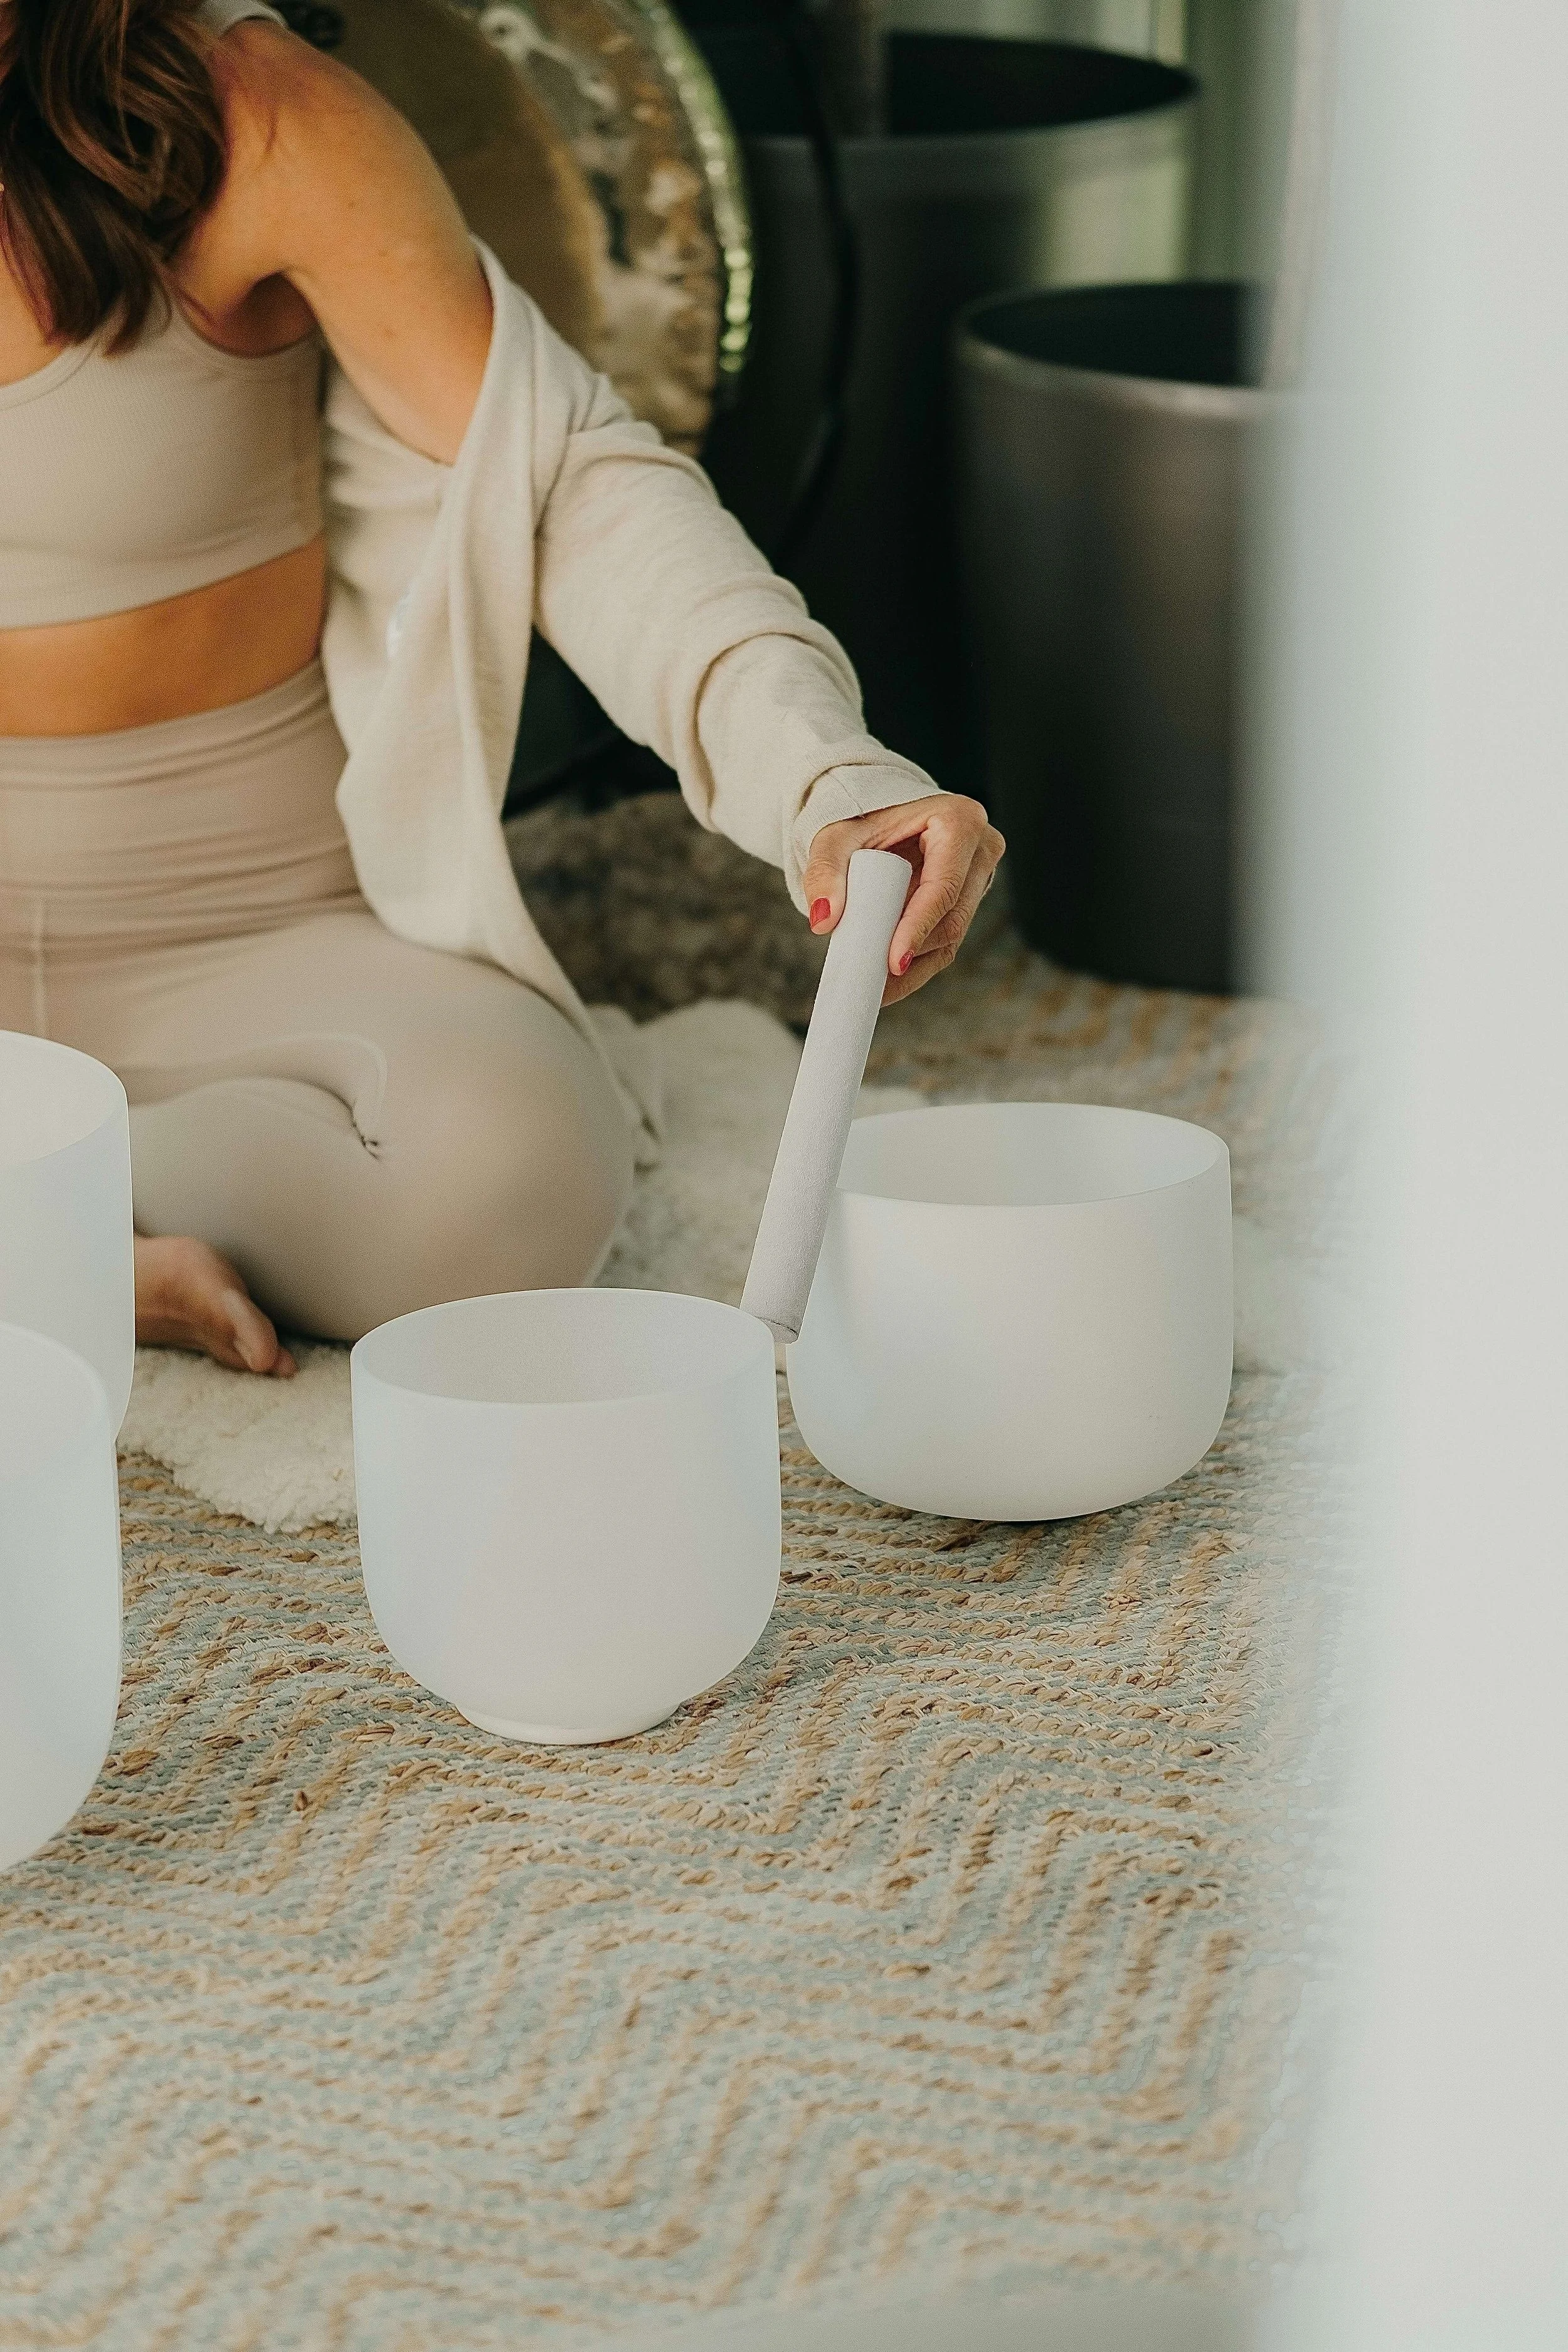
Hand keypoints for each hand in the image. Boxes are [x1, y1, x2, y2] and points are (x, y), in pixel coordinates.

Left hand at [802, 795, 1005, 1003]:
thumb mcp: (835, 836)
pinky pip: (947, 939)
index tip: (894, 962)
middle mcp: (980, 848)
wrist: (876, 812)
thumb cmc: (859, 816)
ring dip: (916, 965)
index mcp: (959, 821)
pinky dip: (918, 963)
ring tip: (876, 987)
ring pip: (953, 935)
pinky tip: (889, 984)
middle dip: (914, 952)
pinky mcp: (968, 898)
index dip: (919, 927)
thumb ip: (823, 872)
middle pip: (953, 916)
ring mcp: (979, 875)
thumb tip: (823, 921)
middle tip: (874, 981)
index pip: (943, 886)